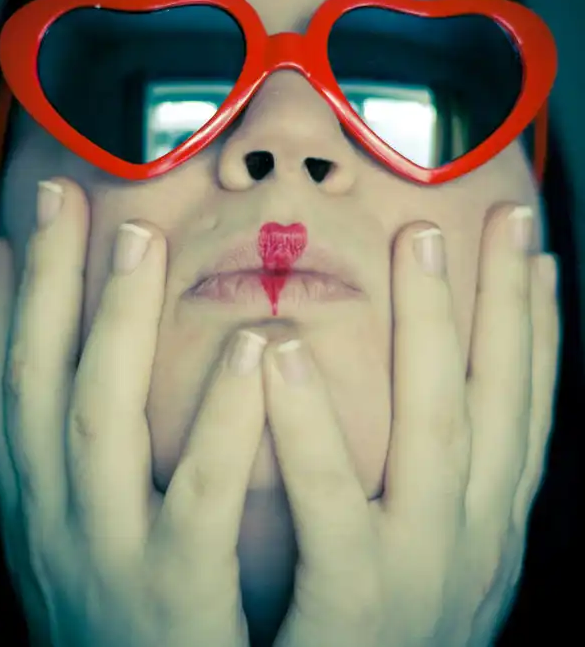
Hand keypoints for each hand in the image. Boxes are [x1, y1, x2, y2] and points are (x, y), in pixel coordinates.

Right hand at [0, 179, 267, 646]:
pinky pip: (199, 497)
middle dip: (53, 282)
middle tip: (70, 195)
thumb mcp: (70, 525)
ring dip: (117, 324)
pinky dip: (221, 420)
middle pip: (42, 378)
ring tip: (142, 240)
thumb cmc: (117, 607)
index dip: (14, 295)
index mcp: (35, 498)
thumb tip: (61, 353)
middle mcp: (55, 517)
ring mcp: (108, 554)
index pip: (11, 378)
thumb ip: (64, 443)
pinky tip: (251, 349)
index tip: (26, 218)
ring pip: (100, 419)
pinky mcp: (177, 593)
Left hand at [258, 205, 559, 646]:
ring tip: (420, 239)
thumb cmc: (382, 639)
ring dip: (435, 328)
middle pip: (497, 397)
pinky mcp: (354, 614)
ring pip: (439, 430)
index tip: (532, 250)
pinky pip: (335, 510)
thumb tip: (430, 402)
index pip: (520, 407)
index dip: (534, 326)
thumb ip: (429, 484)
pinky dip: (314, 430)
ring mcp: (421, 574)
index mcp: (484, 523)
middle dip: (500, 300)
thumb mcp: (432, 560)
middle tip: (496, 214)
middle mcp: (472, 540)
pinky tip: (284, 354)